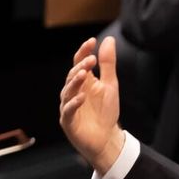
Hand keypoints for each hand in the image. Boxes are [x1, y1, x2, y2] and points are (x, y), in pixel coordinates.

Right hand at [59, 37, 124, 175]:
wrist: (106, 138)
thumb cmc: (105, 112)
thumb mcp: (110, 85)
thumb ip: (108, 64)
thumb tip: (109, 40)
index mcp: (82, 82)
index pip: (79, 62)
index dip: (84, 51)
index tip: (92, 41)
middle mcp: (73, 92)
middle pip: (72, 75)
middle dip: (81, 66)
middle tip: (91, 59)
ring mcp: (69, 106)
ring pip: (67, 91)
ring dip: (75, 82)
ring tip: (84, 74)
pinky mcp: (69, 122)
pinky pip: (69, 111)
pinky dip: (74, 103)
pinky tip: (82, 97)